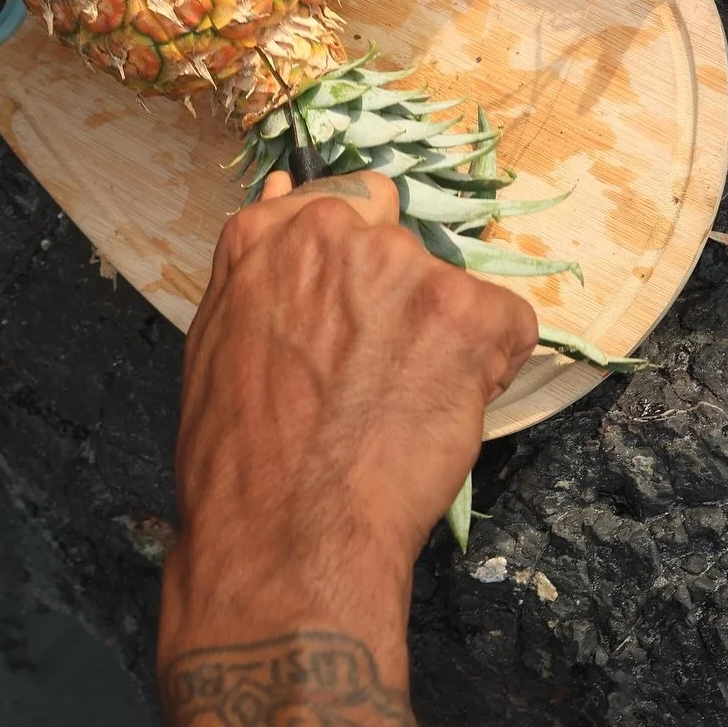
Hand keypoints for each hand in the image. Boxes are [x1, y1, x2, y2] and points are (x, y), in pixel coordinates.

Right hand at [160, 172, 538, 670]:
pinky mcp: (465, 312)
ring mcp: (404, 268)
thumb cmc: (241, 461)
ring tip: (396, 412)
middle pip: (405, 252)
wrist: (287, 536)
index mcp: (267, 237)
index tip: (355, 321)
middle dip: (400, 308)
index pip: (348, 207)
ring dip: (441, 344)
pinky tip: (439, 419)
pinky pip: (507, 327)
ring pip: (453, 295)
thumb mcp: (220, 343)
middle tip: (370, 383)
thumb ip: (261, 267)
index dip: (359, 273)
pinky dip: (488, 373)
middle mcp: (336, 233)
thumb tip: (284, 190)